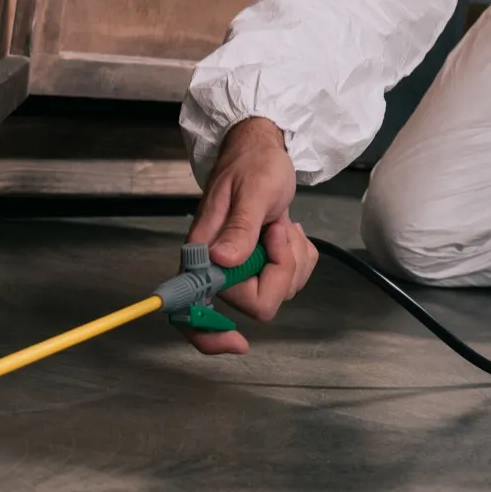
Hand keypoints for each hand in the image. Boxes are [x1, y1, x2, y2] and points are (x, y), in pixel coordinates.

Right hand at [183, 117, 318, 354]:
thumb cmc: (254, 164)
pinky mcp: (260, 263)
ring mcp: (241, 267)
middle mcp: (218, 267)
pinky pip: (290, 278)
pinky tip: (287, 230)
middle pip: (258, 301)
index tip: (239, 343)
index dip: (209, 335)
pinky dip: (298, 255)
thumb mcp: (254, 192)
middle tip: (276, 231)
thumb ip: (240, 228)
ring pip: (280, 290)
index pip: (192, 310)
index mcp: (204, 253)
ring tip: (280, 224)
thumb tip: (222, 262)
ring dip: (291, 257)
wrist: (263, 149)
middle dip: (279, 268)